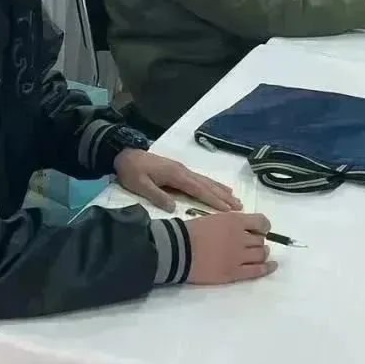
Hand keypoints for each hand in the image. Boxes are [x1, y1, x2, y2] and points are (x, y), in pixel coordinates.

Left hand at [114, 148, 240, 212]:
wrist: (125, 153)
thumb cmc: (131, 171)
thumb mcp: (140, 185)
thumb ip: (157, 195)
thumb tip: (174, 208)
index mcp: (175, 175)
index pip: (198, 189)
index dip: (213, 200)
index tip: (227, 210)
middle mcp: (183, 171)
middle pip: (206, 185)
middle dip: (223, 196)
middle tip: (239, 207)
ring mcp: (182, 169)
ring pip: (206, 181)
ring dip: (221, 190)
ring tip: (235, 199)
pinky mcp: (179, 170)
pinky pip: (200, 178)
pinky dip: (212, 184)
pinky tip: (218, 188)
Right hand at [186, 212, 277, 284]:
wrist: (178, 250)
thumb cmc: (191, 231)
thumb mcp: (214, 219)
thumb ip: (231, 223)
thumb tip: (244, 229)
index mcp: (235, 221)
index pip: (261, 222)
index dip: (264, 227)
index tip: (261, 230)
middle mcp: (241, 238)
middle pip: (260, 240)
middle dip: (259, 242)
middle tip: (253, 244)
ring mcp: (238, 256)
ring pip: (261, 255)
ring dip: (263, 253)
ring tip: (260, 254)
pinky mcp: (234, 273)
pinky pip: (256, 271)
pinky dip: (267, 268)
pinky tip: (272, 266)